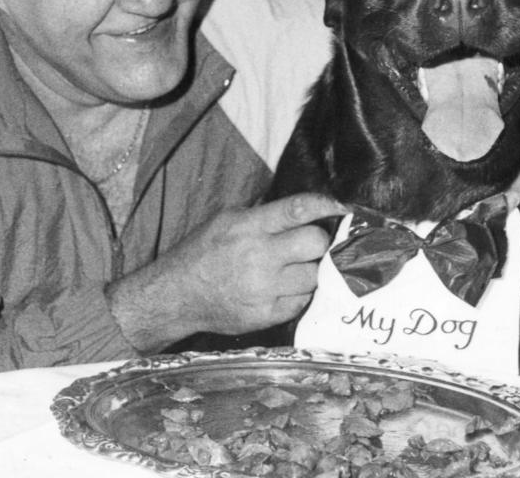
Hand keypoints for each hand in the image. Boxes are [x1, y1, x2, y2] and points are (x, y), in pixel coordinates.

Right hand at [107, 193, 343, 350]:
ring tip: (292, 269)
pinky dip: (298, 293)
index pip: (298, 210)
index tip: (341, 207)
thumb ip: (264, 216)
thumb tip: (304, 211)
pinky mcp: (269, 315)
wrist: (178, 296)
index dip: (326, 205)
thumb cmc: (204, 252)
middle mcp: (260, 257)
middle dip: (317, 242)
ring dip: (309, 270)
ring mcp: (266, 289)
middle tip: (308, 245)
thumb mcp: (227, 220)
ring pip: (315, 275)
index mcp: (249, 227)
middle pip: (315, 243)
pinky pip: (302, 301)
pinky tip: (282, 288)